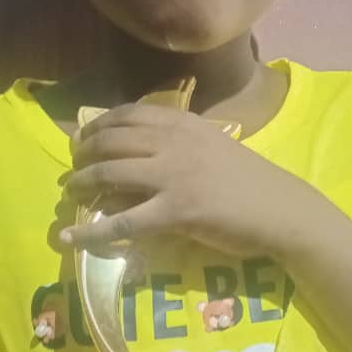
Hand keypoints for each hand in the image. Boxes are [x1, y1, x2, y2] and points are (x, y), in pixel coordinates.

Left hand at [59, 104, 314, 257]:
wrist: (281, 209)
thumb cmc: (252, 182)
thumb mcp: (215, 147)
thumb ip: (183, 144)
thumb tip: (149, 151)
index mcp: (186, 125)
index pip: (130, 114)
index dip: (99, 122)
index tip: (84, 134)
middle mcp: (175, 143)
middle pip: (113, 140)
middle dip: (85, 151)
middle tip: (74, 165)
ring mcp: (174, 176)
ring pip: (112, 173)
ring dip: (83, 182)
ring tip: (71, 191)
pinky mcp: (176, 211)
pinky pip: (123, 222)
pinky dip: (91, 231)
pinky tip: (71, 237)